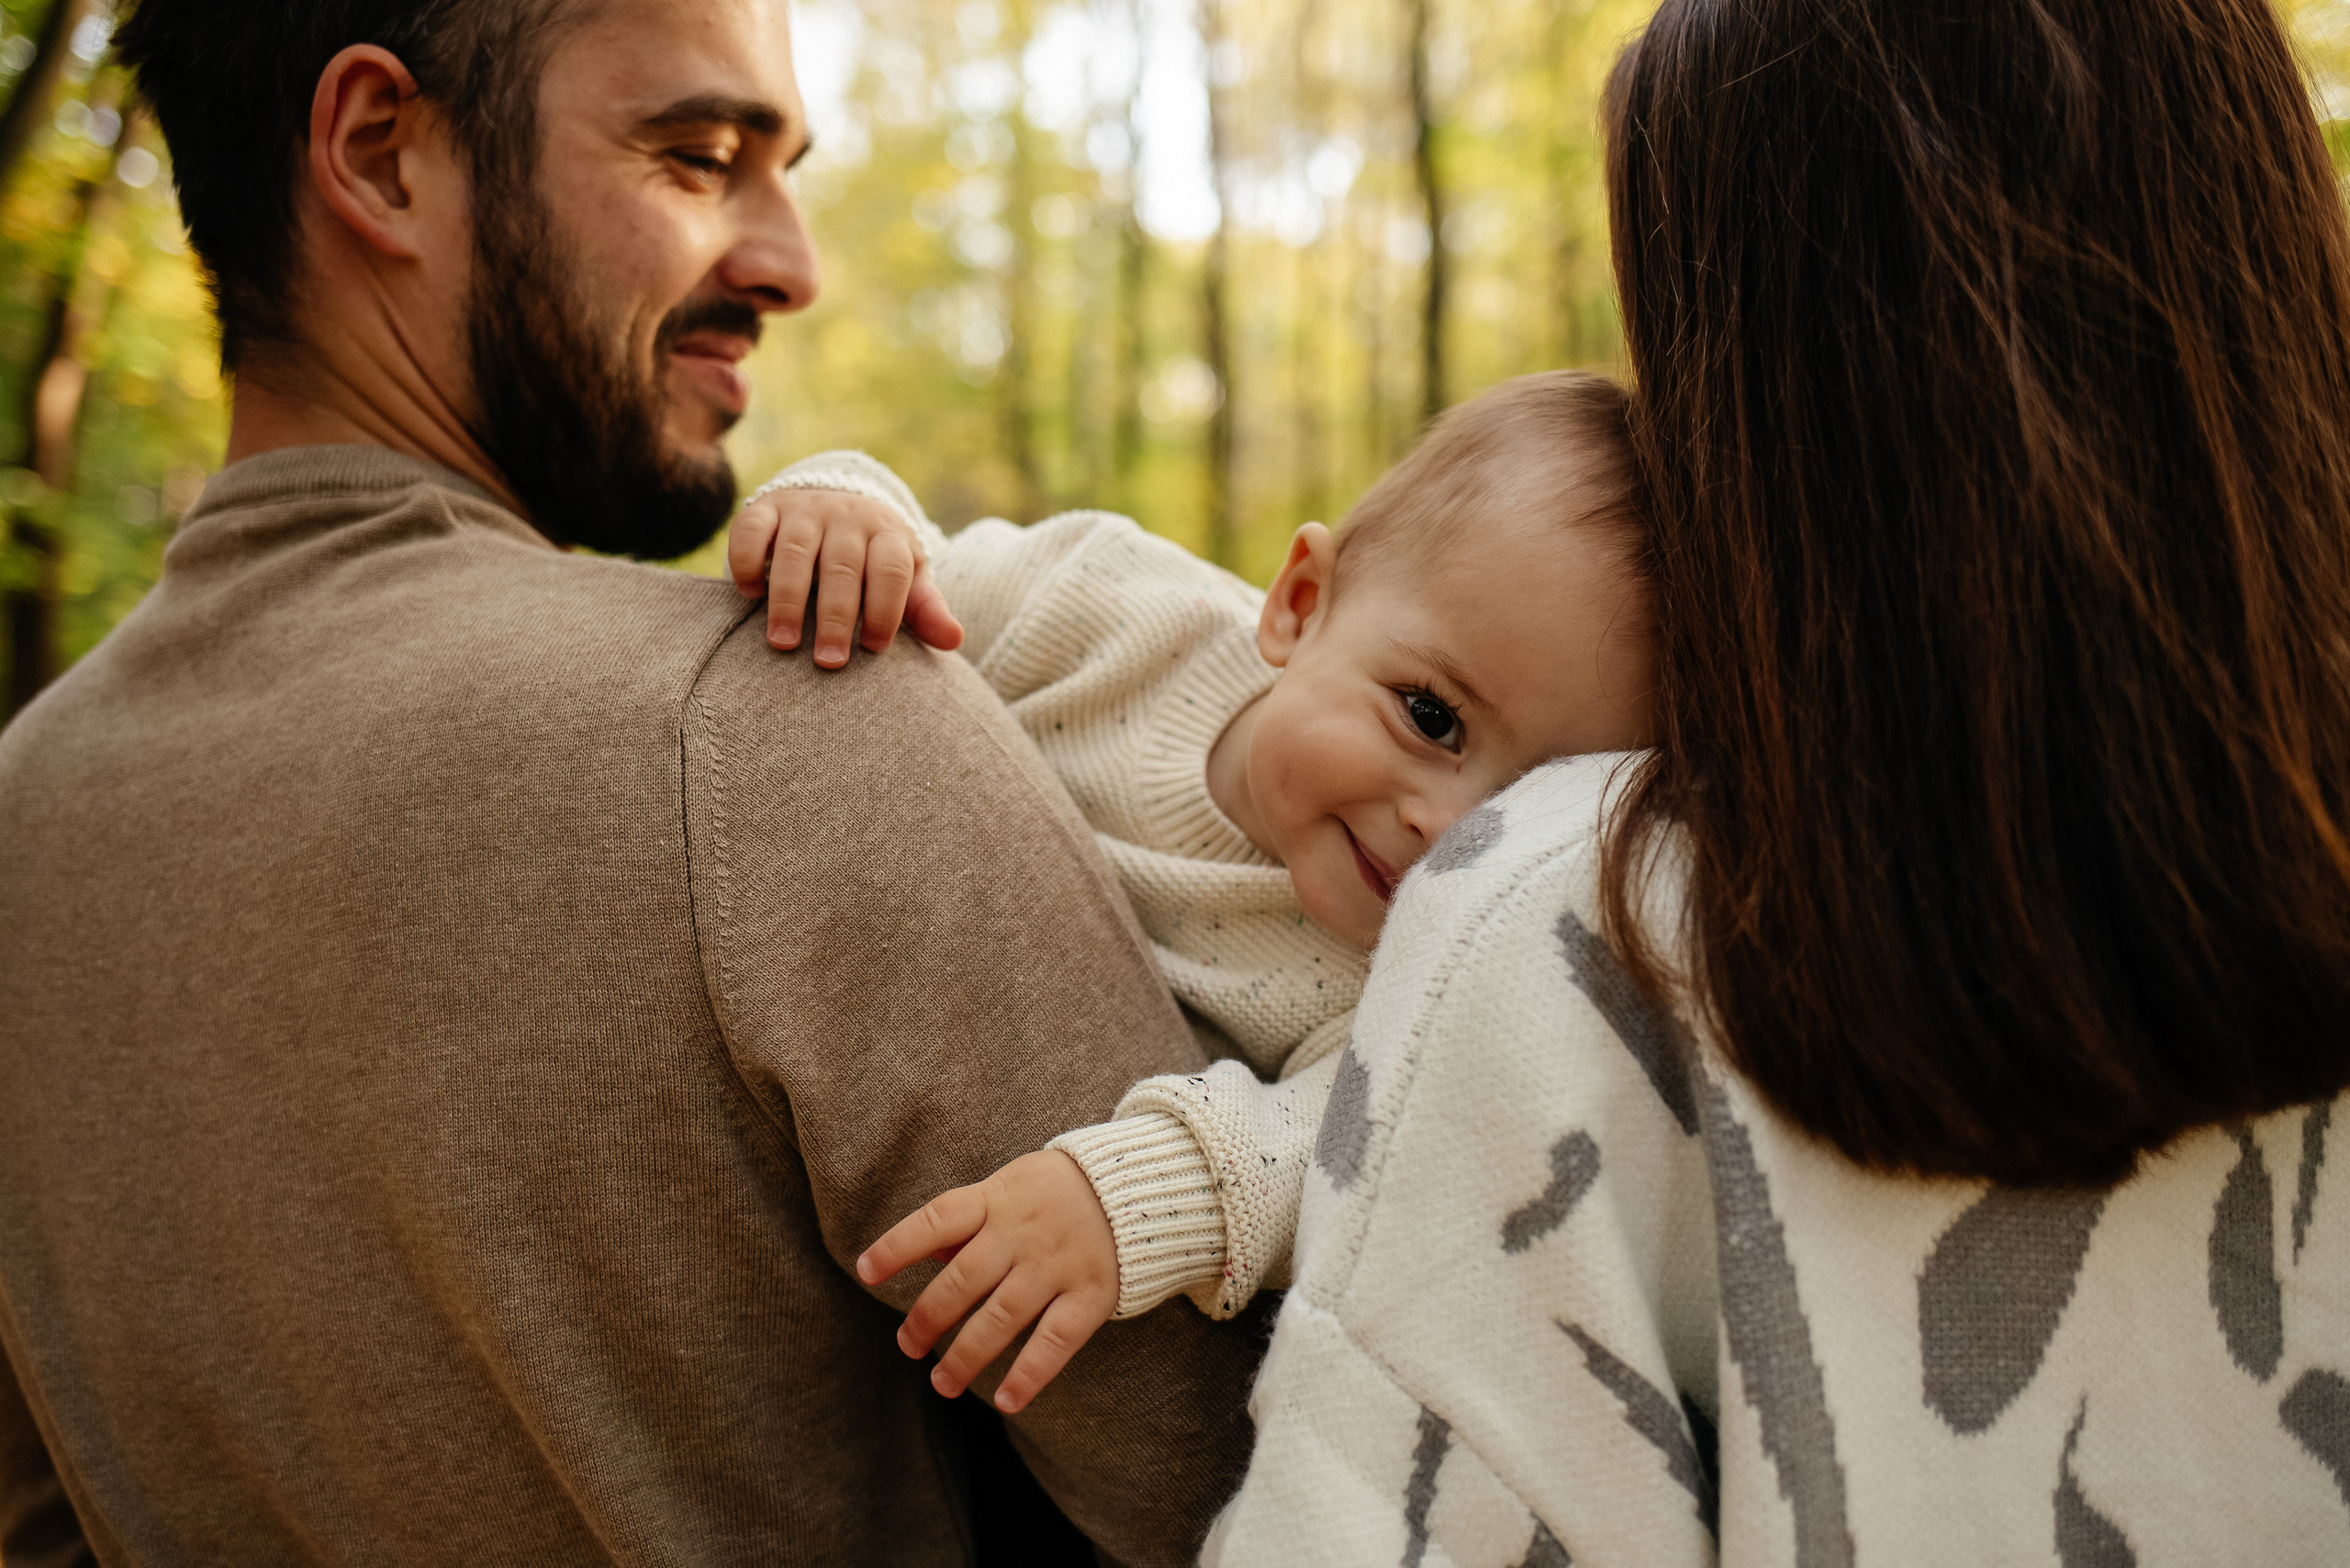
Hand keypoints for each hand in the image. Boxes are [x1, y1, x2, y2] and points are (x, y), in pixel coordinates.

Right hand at [727, 489, 963, 667]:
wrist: (835, 503)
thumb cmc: (874, 559)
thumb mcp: (906, 578)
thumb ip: (925, 609)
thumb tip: (954, 641)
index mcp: (888, 534)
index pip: (891, 569)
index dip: (885, 609)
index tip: (874, 648)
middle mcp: (848, 517)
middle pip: (843, 567)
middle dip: (836, 616)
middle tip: (829, 662)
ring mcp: (805, 510)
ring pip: (796, 552)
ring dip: (788, 599)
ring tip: (783, 643)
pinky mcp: (766, 509)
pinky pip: (752, 530)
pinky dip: (747, 562)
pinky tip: (749, 596)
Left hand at [855, 1149, 1119, 1414]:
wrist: (1141, 1186)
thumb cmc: (1058, 1191)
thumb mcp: (1011, 1187)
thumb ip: (972, 1220)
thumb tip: (928, 1258)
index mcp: (997, 1199)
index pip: (936, 1220)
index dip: (897, 1246)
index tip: (865, 1272)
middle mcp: (1022, 1233)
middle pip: (962, 1281)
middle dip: (927, 1319)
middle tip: (907, 1347)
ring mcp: (1057, 1264)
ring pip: (1000, 1318)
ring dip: (965, 1356)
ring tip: (942, 1384)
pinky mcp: (1091, 1294)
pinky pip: (1054, 1341)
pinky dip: (1029, 1374)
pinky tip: (1006, 1401)